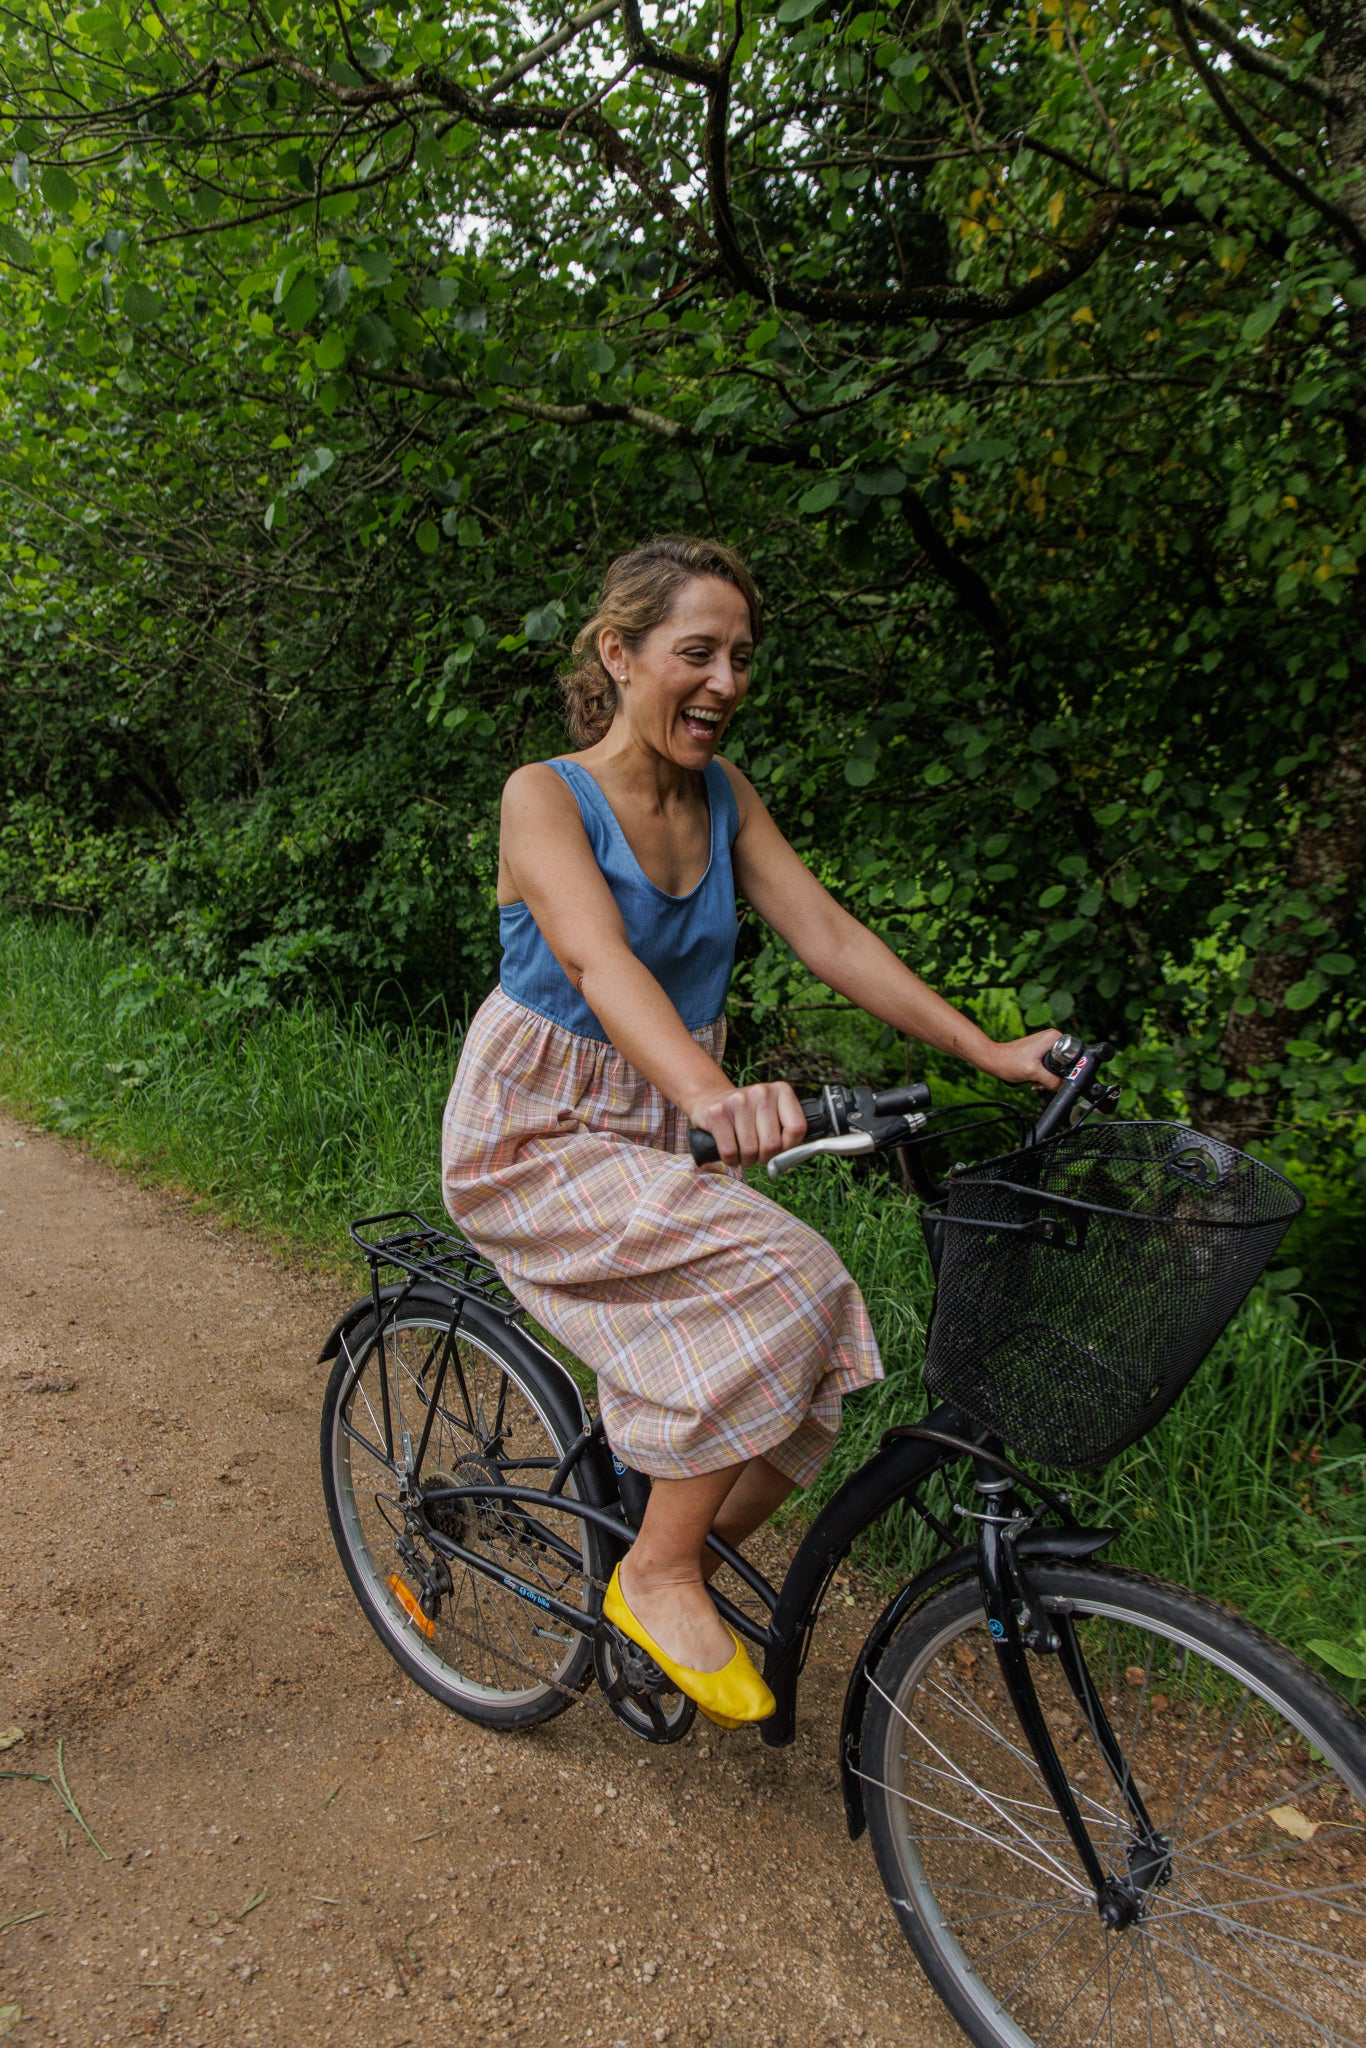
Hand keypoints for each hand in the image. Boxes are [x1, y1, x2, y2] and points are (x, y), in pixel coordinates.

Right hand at [687, 1080, 807, 1167]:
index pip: (797, 1128)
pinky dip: (730, 1160)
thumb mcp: (771, 1116)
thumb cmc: (747, 1116)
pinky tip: (730, 1154)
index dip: (789, 1148)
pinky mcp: (718, 1112)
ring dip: (746, 1160)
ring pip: (751, 1150)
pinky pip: (730, 1151)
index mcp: (781, 1091)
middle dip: (764, 1158)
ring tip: (743, 1153)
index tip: (779, 1150)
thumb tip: (788, 1164)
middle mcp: (762, 1092)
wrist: (709, 1099)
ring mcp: (739, 1100)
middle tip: (757, 1155)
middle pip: (772, 1144)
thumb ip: (785, 1134)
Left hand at [981, 1028, 1065, 1091]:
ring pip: (1056, 1067)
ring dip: (1047, 1078)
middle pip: (1064, 1063)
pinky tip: (1033, 1079)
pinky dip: (1042, 1075)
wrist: (994, 1060)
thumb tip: (1063, 1088)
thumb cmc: (1009, 1061)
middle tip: (1041, 1081)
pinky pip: (1048, 1066)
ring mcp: (1046, 1044)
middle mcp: (1052, 1038)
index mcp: (1054, 1037)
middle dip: (1054, 1076)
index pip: (1072, 1057)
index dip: (1065, 1071)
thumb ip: (1052, 1081)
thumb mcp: (1034, 1073)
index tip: (1051, 1078)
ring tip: (1035, 1080)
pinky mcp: (1040, 1051)